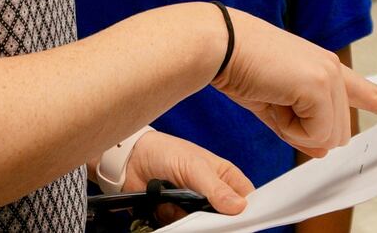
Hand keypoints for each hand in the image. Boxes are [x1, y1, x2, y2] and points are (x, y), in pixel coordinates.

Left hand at [123, 131, 252, 217]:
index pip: (247, 199)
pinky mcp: (179, 218)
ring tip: (184, 211)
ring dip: (198, 224)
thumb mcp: (193, 166)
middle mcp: (213, 195)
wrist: (130, 160)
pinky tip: (171, 214)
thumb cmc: (165, 152)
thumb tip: (239, 206)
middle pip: (227, 218)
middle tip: (208, 216)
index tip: (241, 219)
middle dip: (219, 221)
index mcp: (225, 177)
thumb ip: (214, 187)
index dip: (246, 211)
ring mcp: (196, 208)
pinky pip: (187, 228)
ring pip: (207, 226)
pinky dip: (181, 226)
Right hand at [210, 7, 376, 157]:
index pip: (373, 95)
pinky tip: (272, 99)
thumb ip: (303, 127)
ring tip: (270, 98)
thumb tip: (321, 149)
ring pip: (329, 136)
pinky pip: (315, 132)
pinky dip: (290, 128)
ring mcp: (329, 75)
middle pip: (340, 134)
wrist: (217, 43)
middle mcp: (333, 70)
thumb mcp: (275, 106)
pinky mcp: (318, 84)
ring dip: (296, 131)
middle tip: (273, 107)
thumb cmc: (238, 67)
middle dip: (305, 134)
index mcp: (325, 70)